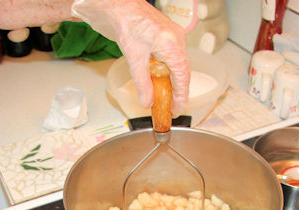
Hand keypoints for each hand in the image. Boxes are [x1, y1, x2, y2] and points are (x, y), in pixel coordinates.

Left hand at [72, 0, 189, 115]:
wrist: (115, 4)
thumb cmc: (126, 22)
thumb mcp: (134, 59)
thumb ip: (142, 83)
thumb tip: (147, 101)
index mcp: (173, 44)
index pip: (183, 76)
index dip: (181, 96)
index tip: (177, 109)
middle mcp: (176, 39)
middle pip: (181, 70)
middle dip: (176, 91)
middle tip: (170, 107)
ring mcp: (171, 35)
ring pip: (175, 64)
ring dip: (170, 81)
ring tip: (163, 96)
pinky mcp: (163, 35)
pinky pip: (169, 56)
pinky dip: (164, 70)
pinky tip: (157, 79)